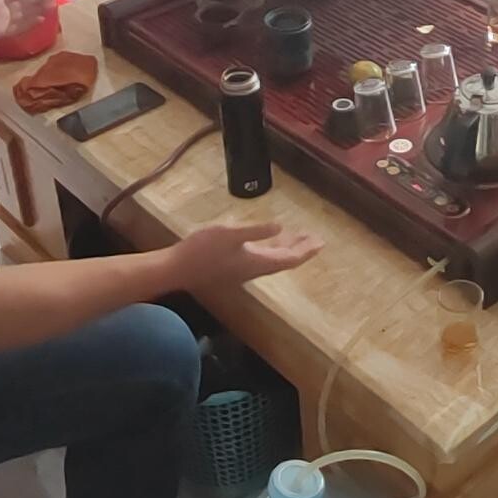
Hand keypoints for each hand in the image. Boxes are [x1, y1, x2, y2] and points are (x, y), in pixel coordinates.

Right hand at [171, 221, 322, 291]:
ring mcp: (243, 270)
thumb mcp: (229, 234)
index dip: (306, 250)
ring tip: (297, 238)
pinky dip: (270, 249)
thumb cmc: (202, 250)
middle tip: (314, 239)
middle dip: (300, 249)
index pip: (289, 258)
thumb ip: (255, 231)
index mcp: (257, 262)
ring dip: (286, 249)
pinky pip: (261, 258)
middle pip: (284, 260)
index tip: (320, 242)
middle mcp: (254, 270)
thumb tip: (280, 227)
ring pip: (272, 260)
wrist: (177, 269)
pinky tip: (267, 241)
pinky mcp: (233, 268)